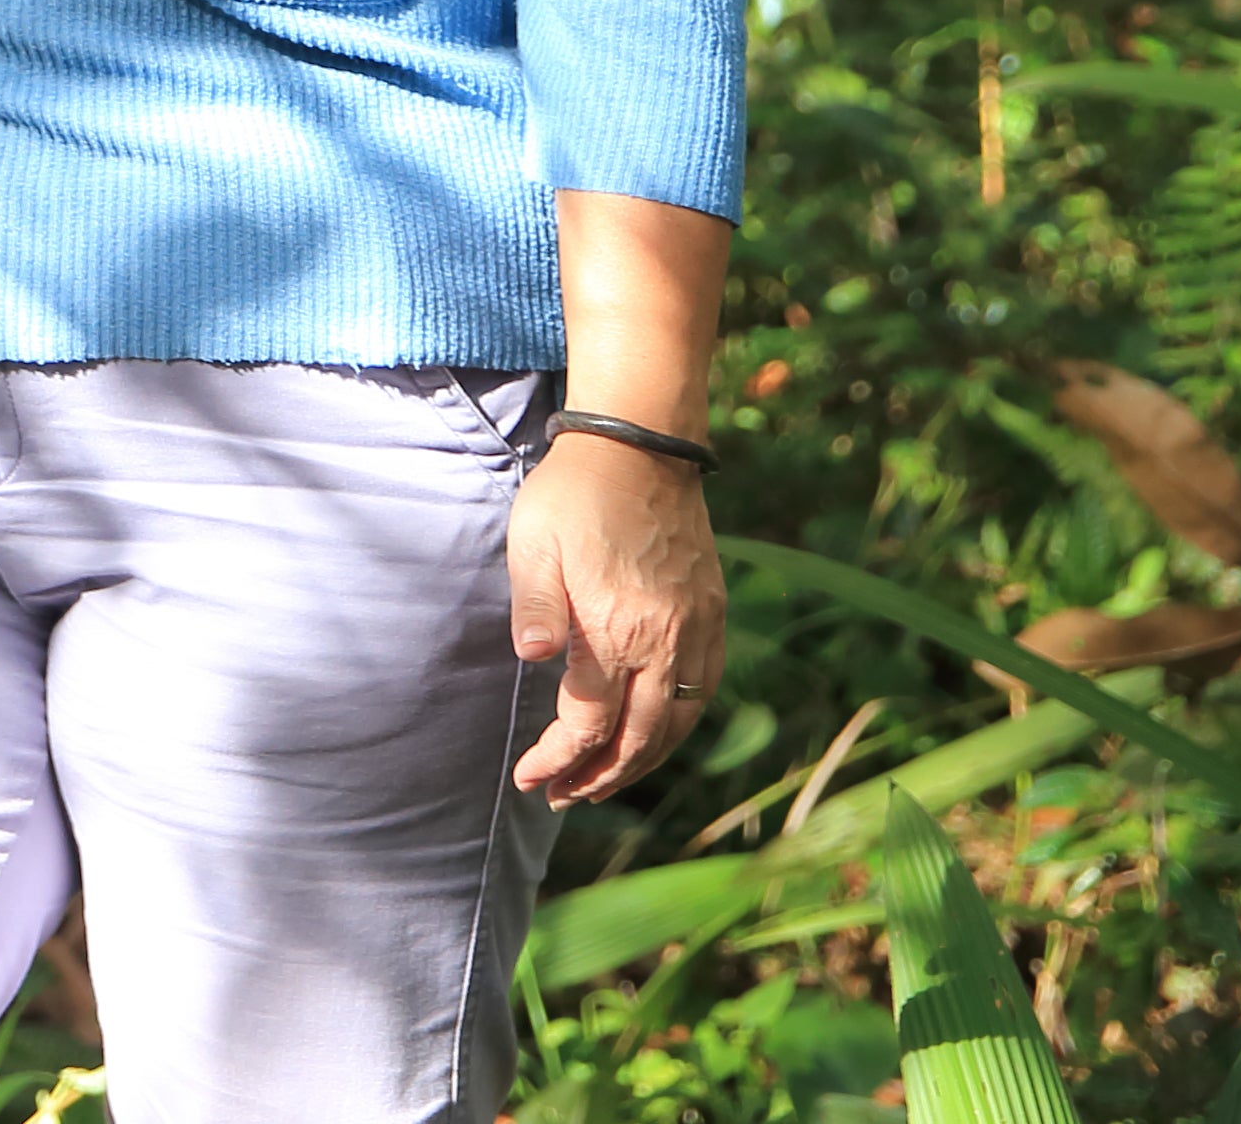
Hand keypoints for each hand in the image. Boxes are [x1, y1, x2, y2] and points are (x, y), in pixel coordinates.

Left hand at [510, 434, 726, 802]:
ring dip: (642, 762)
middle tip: (562, 796)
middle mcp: (666, 639)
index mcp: (617, 628)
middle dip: (598, 777)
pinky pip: (704, 688)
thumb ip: (536, 606)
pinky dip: (678, 725)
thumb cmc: (573, 492)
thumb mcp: (534, 543)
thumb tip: (533, 659)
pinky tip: (654, 734)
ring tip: (602, 781)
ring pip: (677, 723)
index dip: (559, 759)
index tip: (529, 778)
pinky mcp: (711, 611)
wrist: (639, 444)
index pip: (589, 723)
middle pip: (639, 739)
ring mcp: (695, 627)